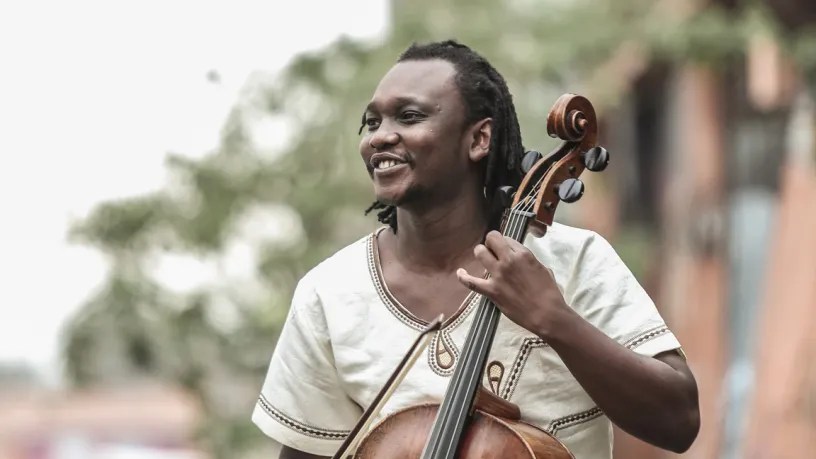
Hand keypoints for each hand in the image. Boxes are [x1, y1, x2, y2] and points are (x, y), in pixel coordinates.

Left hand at [456, 231, 572, 338]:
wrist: (546, 314)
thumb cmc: (550, 293)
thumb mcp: (543, 269)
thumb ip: (529, 261)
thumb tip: (520, 260)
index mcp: (523, 254)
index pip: (507, 239)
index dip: (505, 244)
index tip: (506, 249)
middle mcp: (509, 260)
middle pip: (491, 239)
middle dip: (492, 243)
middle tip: (494, 251)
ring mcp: (498, 275)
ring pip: (480, 252)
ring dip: (481, 254)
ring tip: (484, 258)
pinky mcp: (491, 290)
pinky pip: (471, 282)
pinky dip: (463, 276)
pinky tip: (460, 272)